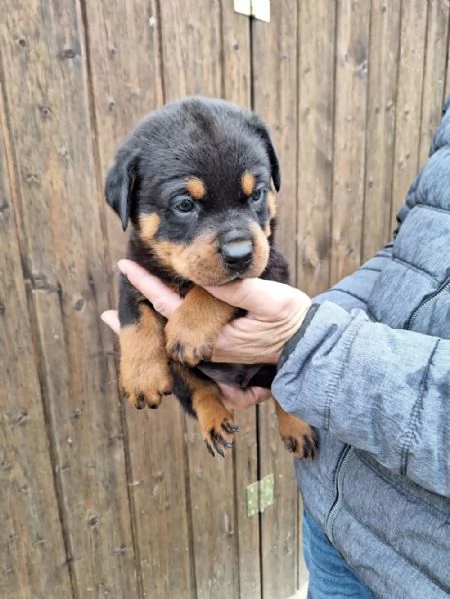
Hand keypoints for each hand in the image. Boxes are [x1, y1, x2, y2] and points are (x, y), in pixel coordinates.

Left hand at [101, 259, 311, 404]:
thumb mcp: (269, 301)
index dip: (148, 285)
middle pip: (165, 327)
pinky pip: (187, 338)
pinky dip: (169, 329)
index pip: (172, 306)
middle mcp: (209, 345)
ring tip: (123, 322)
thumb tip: (210, 278)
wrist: (308, 346)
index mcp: (214, 334)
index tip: (126, 267)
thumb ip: (239, 292)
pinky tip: (162, 324)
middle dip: (136, 322)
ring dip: (150, 324)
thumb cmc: (291, 321)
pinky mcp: (222, 346)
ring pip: (174, 333)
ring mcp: (215, 348)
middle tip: (104, 315)